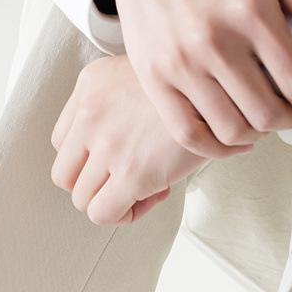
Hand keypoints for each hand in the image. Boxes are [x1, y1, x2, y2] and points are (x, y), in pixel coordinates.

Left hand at [50, 54, 214, 225]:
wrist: (229, 88)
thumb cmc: (197, 87)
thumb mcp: (146, 75)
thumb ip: (121, 103)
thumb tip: (122, 148)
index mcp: (91, 84)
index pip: (63, 141)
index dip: (91, 159)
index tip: (121, 157)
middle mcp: (91, 111)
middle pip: (65, 174)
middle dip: (95, 184)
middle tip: (129, 178)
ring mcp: (108, 143)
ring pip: (82, 199)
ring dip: (113, 201)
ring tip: (147, 186)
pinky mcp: (130, 172)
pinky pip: (102, 214)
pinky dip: (122, 216)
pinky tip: (149, 198)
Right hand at [111, 0, 291, 156]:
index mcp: (250, 11)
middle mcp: (216, 42)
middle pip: (265, 113)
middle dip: (286, 121)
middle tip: (289, 116)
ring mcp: (183, 66)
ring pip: (230, 129)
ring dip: (253, 136)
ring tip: (258, 124)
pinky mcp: (156, 82)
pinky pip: (189, 134)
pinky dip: (215, 148)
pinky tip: (229, 141)